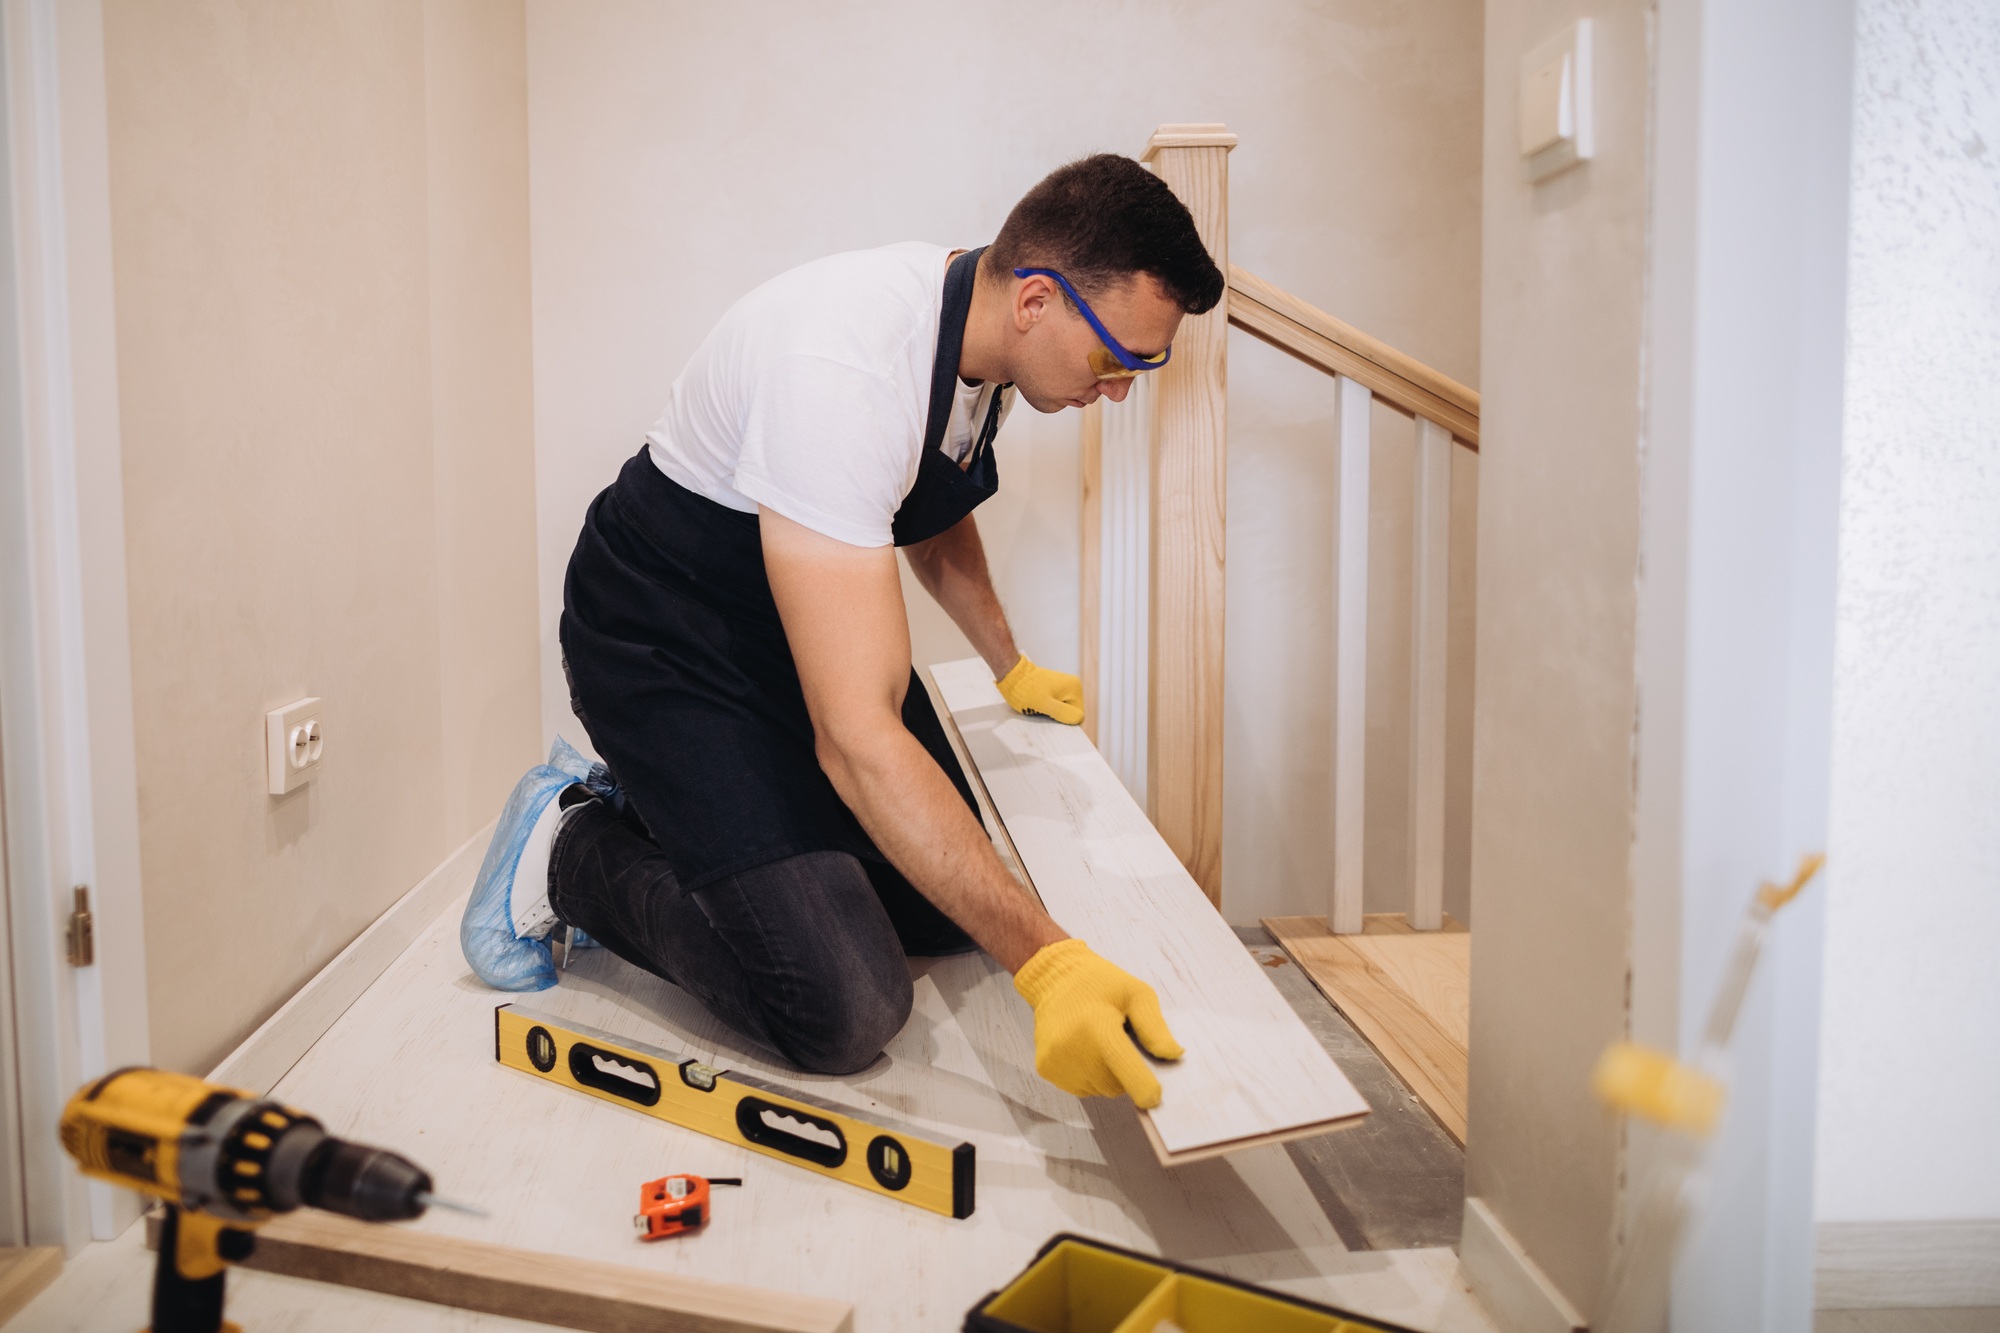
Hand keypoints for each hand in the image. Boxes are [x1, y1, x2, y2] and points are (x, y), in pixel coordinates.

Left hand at [996, 655, 1084, 725]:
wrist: (1011, 674)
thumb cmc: (1026, 689)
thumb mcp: (1044, 704)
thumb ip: (1063, 712)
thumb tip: (1079, 718)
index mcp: (1074, 688)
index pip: (1078, 715)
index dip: (1064, 721)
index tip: (1049, 717)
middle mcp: (1072, 686)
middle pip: (1070, 712)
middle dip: (1056, 716)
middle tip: (1041, 711)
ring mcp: (1063, 686)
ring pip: (1061, 710)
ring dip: (1049, 713)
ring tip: (1037, 707)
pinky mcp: (1054, 688)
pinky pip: (1054, 704)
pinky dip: (1045, 708)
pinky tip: (1035, 704)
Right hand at [1013, 939, 1182, 1106]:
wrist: (1054, 977)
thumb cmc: (1100, 984)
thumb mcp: (1137, 993)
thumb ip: (1155, 1027)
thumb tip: (1174, 1056)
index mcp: (1098, 1027)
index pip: (1126, 1071)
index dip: (1145, 1089)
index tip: (1155, 1096)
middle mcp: (1073, 1048)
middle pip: (1115, 1086)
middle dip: (1126, 1073)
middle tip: (1120, 1044)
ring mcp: (1056, 1061)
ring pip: (1098, 1090)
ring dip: (1106, 1075)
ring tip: (1099, 1044)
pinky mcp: (1046, 1069)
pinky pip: (1080, 1088)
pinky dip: (1088, 1075)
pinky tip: (1084, 1050)